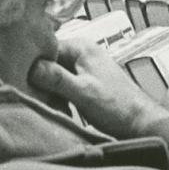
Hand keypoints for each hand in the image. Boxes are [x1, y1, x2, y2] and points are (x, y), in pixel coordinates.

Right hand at [27, 39, 167, 137]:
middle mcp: (82, 52)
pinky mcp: (87, 81)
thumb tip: (30, 67)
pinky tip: (63, 108)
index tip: (27, 84)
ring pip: (54, 75)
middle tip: (44, 100)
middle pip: (47, 62)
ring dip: (50, 91)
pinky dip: (60, 96)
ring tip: (57, 106)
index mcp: (80, 46)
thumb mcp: (82, 92)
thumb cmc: (116, 107)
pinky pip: (63, 84)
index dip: (32, 66)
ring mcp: (85, 66)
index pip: (43, 47)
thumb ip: (55, 78)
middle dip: (42, 81)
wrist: (141, 122)